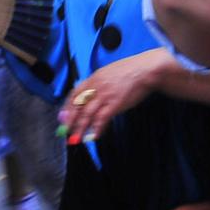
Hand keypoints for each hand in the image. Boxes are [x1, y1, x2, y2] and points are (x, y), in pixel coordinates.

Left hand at [59, 52, 173, 142]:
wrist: (145, 70)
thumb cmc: (131, 71)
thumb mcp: (110, 72)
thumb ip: (99, 83)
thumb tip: (92, 94)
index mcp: (94, 78)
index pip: (74, 93)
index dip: (67, 107)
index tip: (63, 117)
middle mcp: (96, 87)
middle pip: (78, 106)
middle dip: (70, 120)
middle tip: (65, 131)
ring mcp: (105, 96)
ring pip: (87, 114)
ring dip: (80, 128)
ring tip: (76, 138)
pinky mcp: (115, 104)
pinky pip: (101, 119)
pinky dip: (96, 129)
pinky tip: (93, 136)